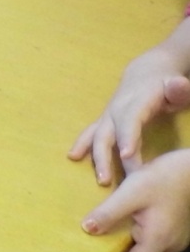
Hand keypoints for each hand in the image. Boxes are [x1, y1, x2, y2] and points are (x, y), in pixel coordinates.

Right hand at [70, 47, 189, 184]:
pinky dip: (82, 145)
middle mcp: (117, 108)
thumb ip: (178, 89)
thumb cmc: (165, 84)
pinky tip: (73, 157)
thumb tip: (177, 85)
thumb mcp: (175, 85)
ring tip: (101, 180)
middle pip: (108, 132)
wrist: (146, 72)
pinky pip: (90, 133)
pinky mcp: (104, 120)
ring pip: (97, 136)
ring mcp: (108, 114)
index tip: (126, 155)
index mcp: (137, 101)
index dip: (127, 136)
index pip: (130, 119)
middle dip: (107, 156)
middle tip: (109, 180)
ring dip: (97, 157)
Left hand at [81, 149, 189, 251]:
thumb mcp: (130, 193)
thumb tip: (86, 229)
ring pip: (147, 248)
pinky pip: (154, 238)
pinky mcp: (176, 229)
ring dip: (128, 239)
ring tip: (112, 223)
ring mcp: (176, 238)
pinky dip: (139, 232)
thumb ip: (108, 212)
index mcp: (159, 240)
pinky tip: (129, 216)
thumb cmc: (161, 179)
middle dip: (118, 249)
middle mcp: (170, 245)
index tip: (97, 247)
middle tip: (100, 234)